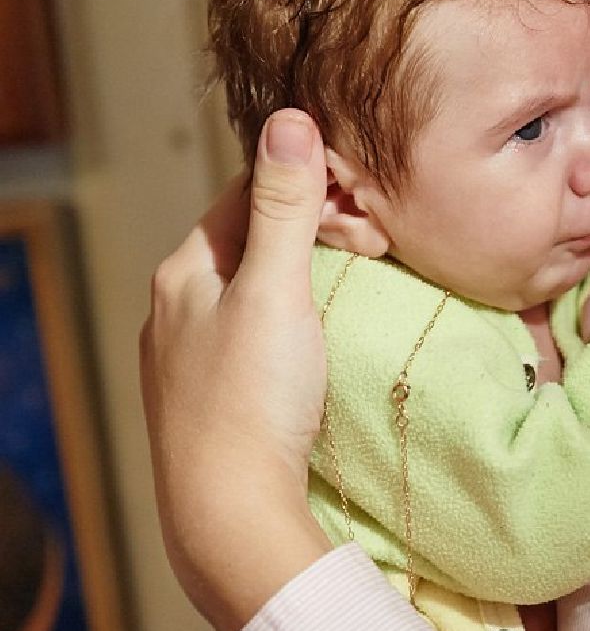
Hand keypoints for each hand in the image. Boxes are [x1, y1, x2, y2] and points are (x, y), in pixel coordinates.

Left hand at [140, 109, 334, 630]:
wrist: (230, 511)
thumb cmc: (254, 397)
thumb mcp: (278, 289)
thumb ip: (286, 207)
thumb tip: (291, 119)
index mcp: (183, 272)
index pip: (245, 193)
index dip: (304, 181)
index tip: (361, 187)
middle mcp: (175, 309)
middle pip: (249, 242)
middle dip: (307, 228)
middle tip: (374, 235)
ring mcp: (190, 358)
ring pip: (252, 291)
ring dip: (300, 277)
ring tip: (358, 279)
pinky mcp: (212, 400)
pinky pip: (254, 336)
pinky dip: (291, 321)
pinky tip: (320, 339)